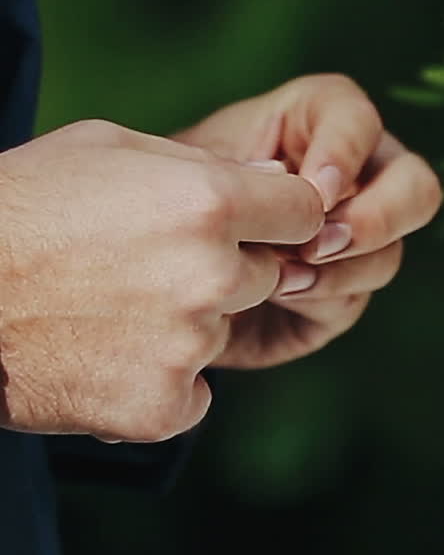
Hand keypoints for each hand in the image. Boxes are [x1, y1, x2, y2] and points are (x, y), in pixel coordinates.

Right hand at [0, 121, 324, 441]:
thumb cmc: (21, 204)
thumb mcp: (109, 148)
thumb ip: (205, 162)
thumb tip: (277, 175)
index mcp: (209, 202)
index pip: (305, 212)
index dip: (278, 215)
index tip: (250, 222)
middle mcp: (212, 273)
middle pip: (266, 274)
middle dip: (225, 270)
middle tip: (147, 267)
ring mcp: (187, 345)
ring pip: (223, 331)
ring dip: (186, 325)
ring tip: (108, 308)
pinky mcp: (158, 406)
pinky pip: (193, 394)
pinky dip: (159, 384)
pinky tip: (104, 357)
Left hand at [176, 74, 440, 369]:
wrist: (139, 264)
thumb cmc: (165, 195)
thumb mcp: (195, 168)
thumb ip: (250, 177)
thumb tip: (309, 205)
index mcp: (320, 120)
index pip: (359, 120)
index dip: (346, 153)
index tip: (314, 190)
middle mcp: (358, 173)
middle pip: (417, 187)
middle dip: (379, 217)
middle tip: (320, 242)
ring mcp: (357, 236)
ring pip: (390, 250)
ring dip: (340, 266)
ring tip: (279, 276)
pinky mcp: (342, 292)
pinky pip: (356, 297)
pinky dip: (320, 298)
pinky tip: (276, 295)